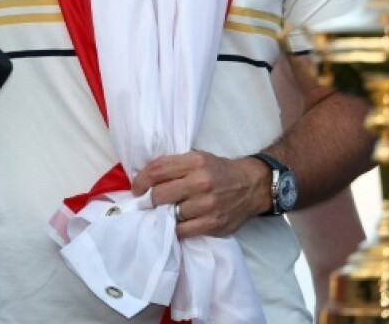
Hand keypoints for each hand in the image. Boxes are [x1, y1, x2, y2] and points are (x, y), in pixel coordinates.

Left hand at [131, 150, 268, 238]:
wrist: (251, 186)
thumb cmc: (219, 171)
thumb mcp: (199, 158)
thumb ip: (175, 165)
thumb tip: (145, 178)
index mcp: (195, 162)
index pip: (157, 170)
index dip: (141, 180)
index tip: (137, 188)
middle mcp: (200, 182)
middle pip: (159, 194)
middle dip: (150, 200)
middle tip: (148, 202)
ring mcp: (207, 205)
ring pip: (170, 214)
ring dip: (164, 215)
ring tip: (165, 212)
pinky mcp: (212, 224)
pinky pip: (182, 231)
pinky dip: (176, 228)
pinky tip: (177, 223)